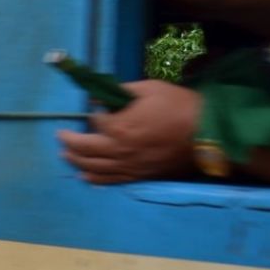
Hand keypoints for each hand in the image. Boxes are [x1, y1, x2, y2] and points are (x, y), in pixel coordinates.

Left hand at [57, 80, 201, 183]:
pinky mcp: (139, 176)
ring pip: (93, 168)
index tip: (94, 107)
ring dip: (75, 161)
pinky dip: (94, 179)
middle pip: (84, 149)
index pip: (93, 120)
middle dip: (69, 141)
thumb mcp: (149, 89)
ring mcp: (128, 166)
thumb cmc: (180, 106)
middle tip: (60, 135)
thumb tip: (103, 96)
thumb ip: (122, 92)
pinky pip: (111, 181)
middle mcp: (118, 150)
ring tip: (65, 155)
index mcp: (119, 127)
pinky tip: (85, 176)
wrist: (209, 133)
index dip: (92, 113)